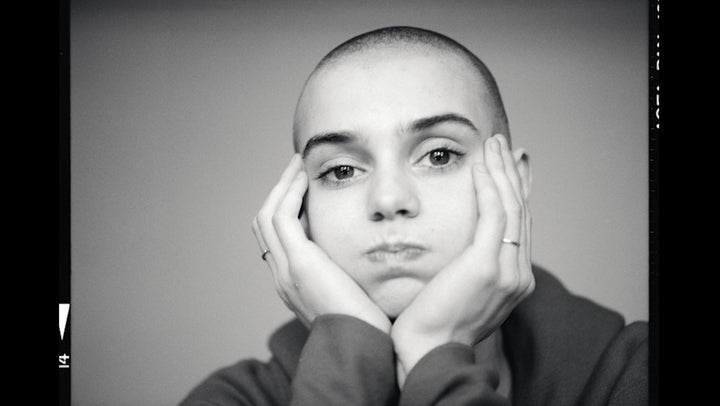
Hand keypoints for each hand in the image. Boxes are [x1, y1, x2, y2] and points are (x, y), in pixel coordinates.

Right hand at [252, 154, 390, 333]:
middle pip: (263, 223)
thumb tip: (357, 248)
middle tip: (296, 169)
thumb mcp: (351, 292)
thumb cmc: (367, 324)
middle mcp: (282, 276)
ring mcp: (286, 270)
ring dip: (281, 186)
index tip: (304, 187)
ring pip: (267, 216)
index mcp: (292, 283)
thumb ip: (345, 270)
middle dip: (278, 192)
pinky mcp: (299, 264)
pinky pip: (282, 217)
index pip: (276, 238)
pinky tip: (304, 177)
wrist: (363, 346)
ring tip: (297, 164)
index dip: (285, 208)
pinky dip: (289, 193)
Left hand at [391, 134, 533, 385]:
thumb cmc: (434, 324)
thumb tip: (465, 249)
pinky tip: (481, 165)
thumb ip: (472, 270)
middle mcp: (518, 274)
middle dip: (512, 174)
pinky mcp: (486, 265)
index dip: (518, 193)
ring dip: (502, 171)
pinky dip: (488, 185)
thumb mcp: (462, 293)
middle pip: (520, 212)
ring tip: (494, 144)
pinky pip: (492, 214)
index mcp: (515, 281)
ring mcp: (506, 270)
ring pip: (510, 207)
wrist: (429, 351)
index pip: (520, 226)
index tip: (514, 168)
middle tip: (505, 146)